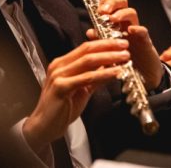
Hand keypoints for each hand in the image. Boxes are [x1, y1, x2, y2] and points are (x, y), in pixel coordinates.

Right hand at [22, 38, 129, 152]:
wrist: (45, 126)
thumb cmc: (62, 108)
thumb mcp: (82, 89)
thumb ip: (94, 78)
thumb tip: (110, 68)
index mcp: (63, 64)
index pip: (85, 47)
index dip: (104, 43)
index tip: (120, 43)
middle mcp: (59, 66)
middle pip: (87, 50)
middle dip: (108, 46)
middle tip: (125, 46)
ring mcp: (59, 75)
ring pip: (87, 61)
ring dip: (108, 57)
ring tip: (124, 57)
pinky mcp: (61, 87)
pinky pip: (86, 78)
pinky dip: (102, 74)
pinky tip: (115, 72)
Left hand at [88, 0, 163, 89]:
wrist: (141, 77)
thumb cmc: (124, 61)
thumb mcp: (109, 51)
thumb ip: (100, 40)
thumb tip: (89, 32)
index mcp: (116, 24)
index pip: (112, 4)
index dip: (105, 1)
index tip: (98, 8)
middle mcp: (126, 24)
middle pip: (122, 2)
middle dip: (113, 2)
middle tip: (104, 10)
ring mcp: (136, 32)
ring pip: (132, 13)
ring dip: (121, 13)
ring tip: (112, 19)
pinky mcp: (145, 42)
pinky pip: (143, 31)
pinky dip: (137, 29)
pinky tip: (130, 30)